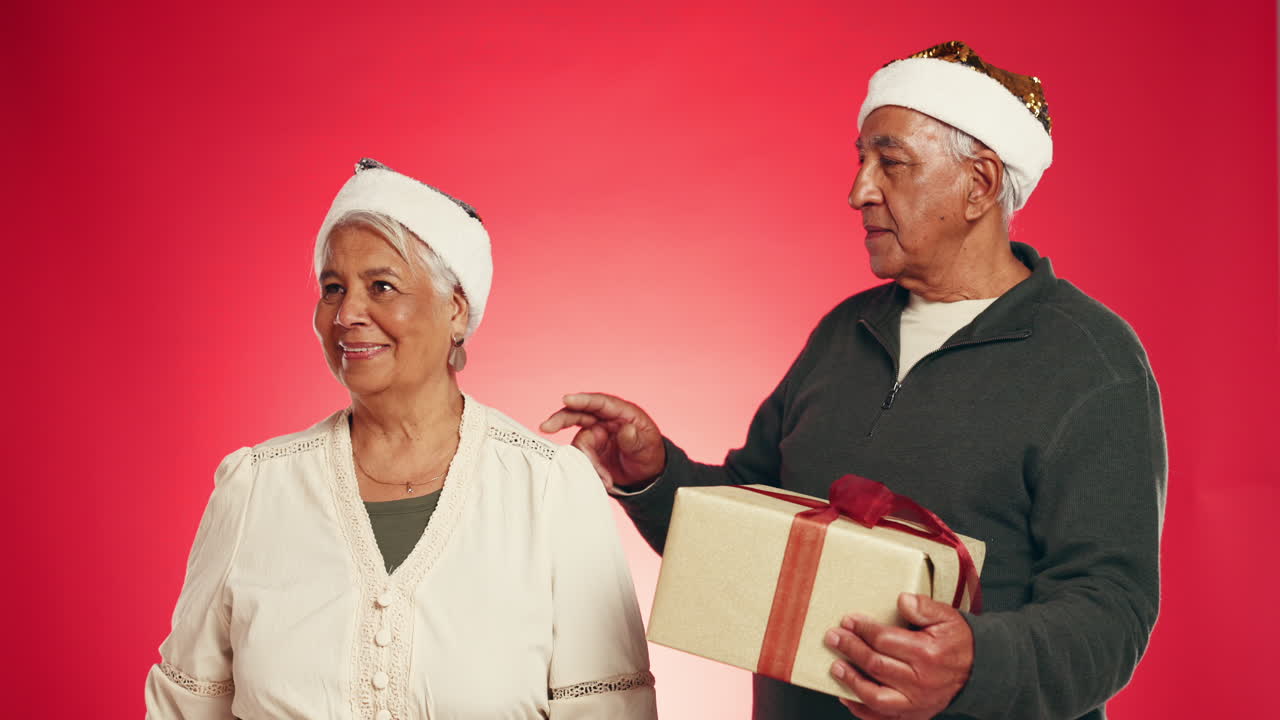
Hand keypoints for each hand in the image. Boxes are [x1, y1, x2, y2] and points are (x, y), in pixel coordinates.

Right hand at [539, 393, 666, 490]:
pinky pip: (582, 458)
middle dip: (561, 420)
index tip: (566, 399)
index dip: (582, 400)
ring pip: (580, 443)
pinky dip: (590, 470)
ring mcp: (595, 435)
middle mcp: (604, 421)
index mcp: (621, 413)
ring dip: (588, 462)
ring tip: (606, 479)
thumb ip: (634, 439)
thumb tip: (625, 430)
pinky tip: (605, 481)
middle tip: (546, 427)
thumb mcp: (647, 446)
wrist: (646, 475)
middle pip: (578, 415)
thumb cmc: (649, 453)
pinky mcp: (590, 450)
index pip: (599, 403)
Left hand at [825, 592, 973, 719]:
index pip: (884, 640)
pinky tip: (846, 697)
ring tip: (835, 666)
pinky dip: (862, 710)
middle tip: (833, 637)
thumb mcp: (947, 617)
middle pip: (875, 665)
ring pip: (875, 696)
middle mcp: (921, 681)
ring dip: (851, 681)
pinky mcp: (914, 715)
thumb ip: (924, 607)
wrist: (979, 671)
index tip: (848, 621)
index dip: (862, 629)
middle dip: (850, 649)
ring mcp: (917, 702)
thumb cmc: (957, 642)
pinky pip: (883, 718)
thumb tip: (902, 600)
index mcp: (927, 653)